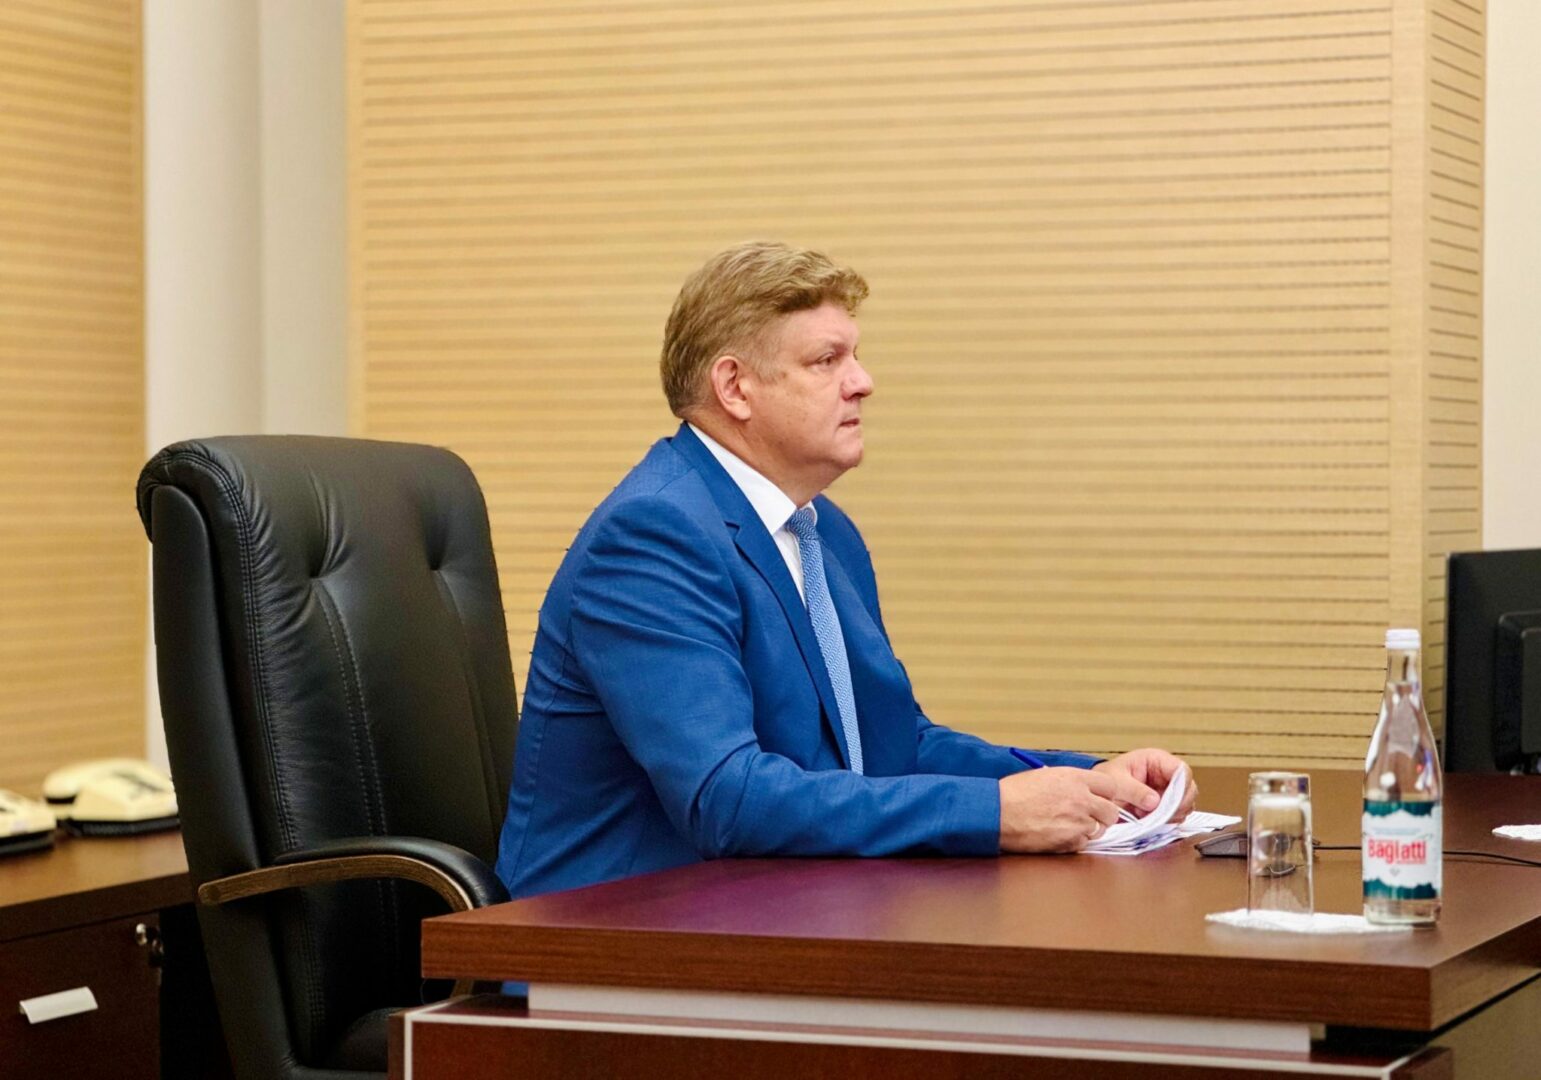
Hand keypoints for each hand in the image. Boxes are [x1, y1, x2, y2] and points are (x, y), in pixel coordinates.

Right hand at [998, 767, 1159, 853]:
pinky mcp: (1069, 841)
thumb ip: (1072, 783)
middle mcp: (1081, 799)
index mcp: (1075, 779)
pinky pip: (1084, 843)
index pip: (1115, 786)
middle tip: (1089, 814)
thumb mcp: (1047, 777)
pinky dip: (1076, 840)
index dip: (1134, 793)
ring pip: (1099, 829)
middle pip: (1112, 811)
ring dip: (1090, 828)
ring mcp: (1076, 822)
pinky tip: (1058, 833)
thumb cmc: (1015, 793)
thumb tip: (1086, 789)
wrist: (997, 812)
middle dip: (1104, 815)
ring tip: (1066, 823)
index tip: (1150, 799)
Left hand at [1093, 748, 1195, 822]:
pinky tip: (1149, 821)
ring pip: (1185, 805)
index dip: (1182, 787)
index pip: (1182, 770)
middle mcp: (1167, 775)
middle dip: (1177, 805)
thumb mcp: (1115, 781)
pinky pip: (1176, 817)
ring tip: (1148, 816)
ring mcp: (1168, 792)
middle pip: (1189, 790)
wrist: (1097, 793)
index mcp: (1157, 760)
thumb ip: (1134, 790)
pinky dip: (1166, 822)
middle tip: (1160, 814)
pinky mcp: (1165, 807)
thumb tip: (1154, 801)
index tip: (1172, 803)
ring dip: (1171, 815)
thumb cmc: (1106, 779)